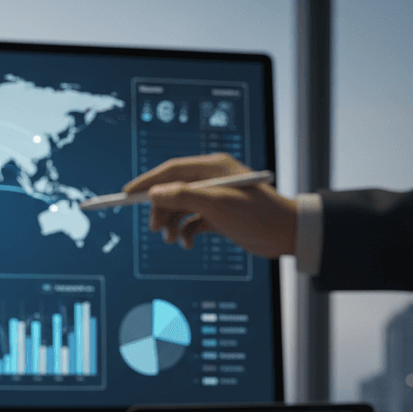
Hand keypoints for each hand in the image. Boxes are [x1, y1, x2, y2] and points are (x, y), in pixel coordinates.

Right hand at [123, 153, 297, 257]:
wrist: (286, 233)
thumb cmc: (258, 215)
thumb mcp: (217, 204)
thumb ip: (184, 196)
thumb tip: (155, 193)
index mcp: (212, 167)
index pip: (171, 170)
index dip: (147, 182)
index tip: (127, 195)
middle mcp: (211, 180)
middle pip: (172, 190)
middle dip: (160, 209)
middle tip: (156, 229)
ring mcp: (214, 197)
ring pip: (180, 208)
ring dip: (171, 224)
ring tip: (171, 240)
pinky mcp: (218, 215)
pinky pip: (191, 221)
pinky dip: (185, 232)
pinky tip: (187, 243)